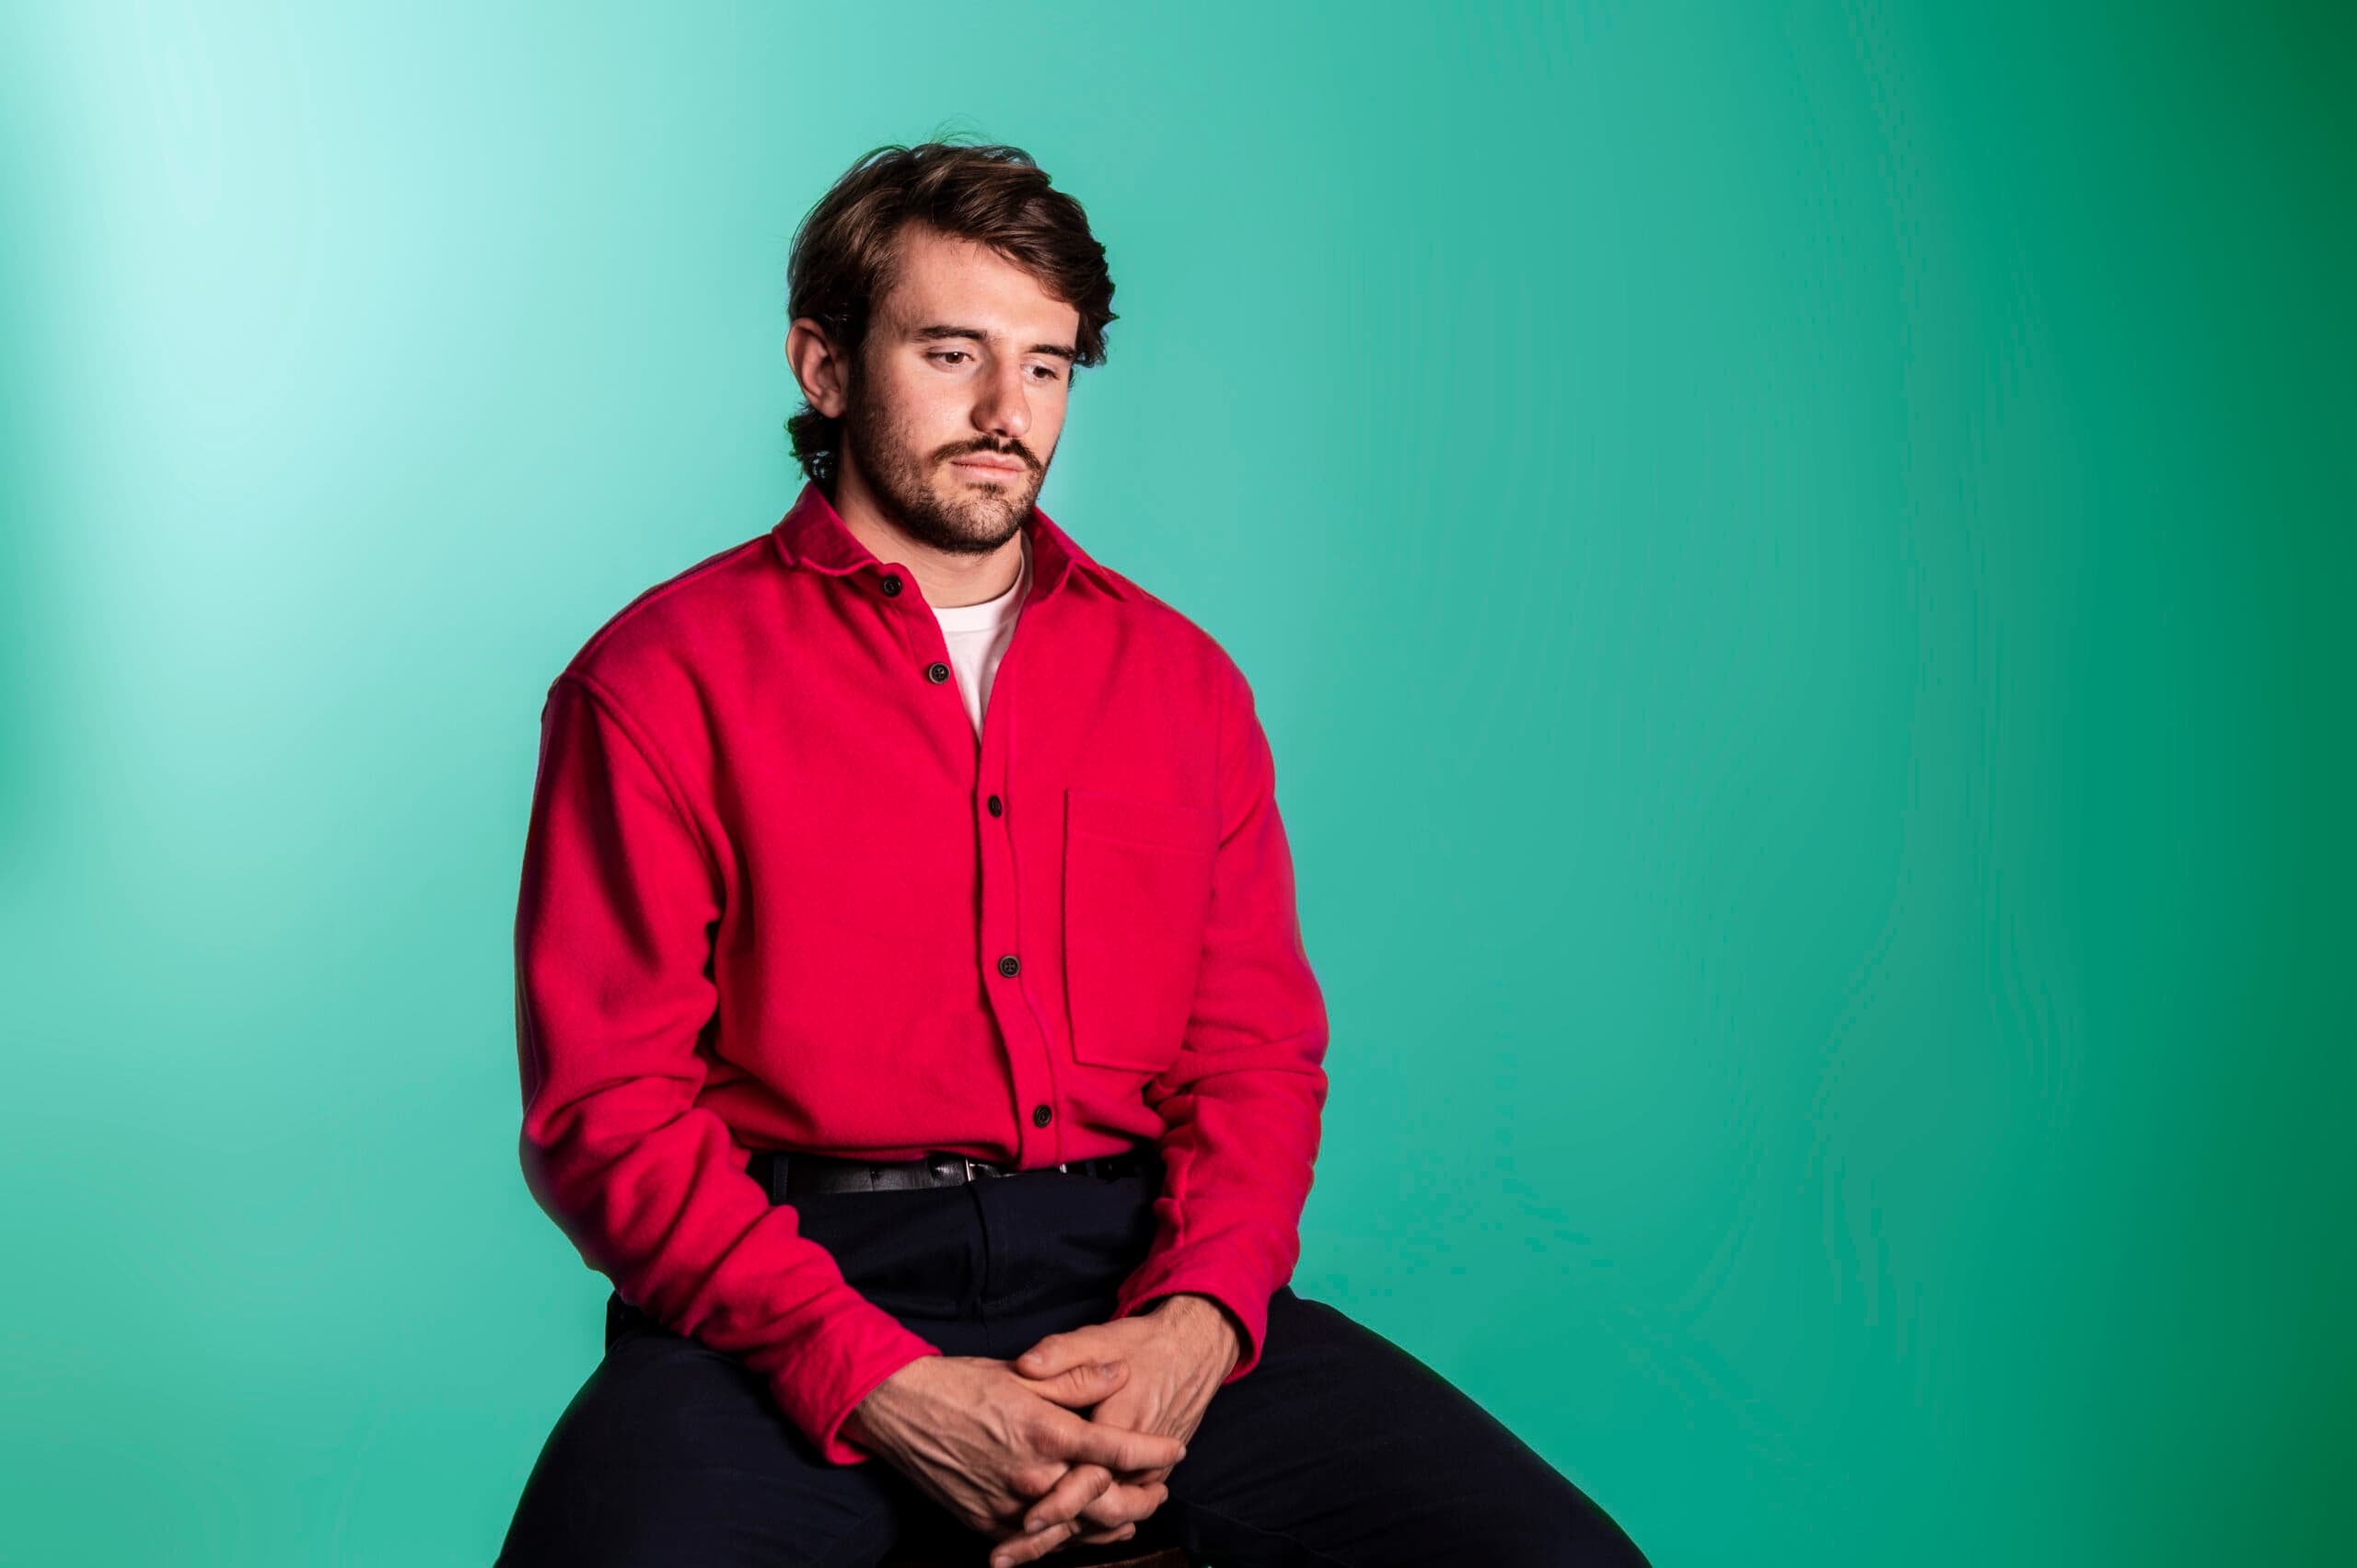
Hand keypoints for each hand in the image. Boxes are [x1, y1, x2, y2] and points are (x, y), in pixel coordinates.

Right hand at [841, 1353, 1184, 1559]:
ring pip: (1072, 1529)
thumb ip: (1077, 1377)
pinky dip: (1064, 1538)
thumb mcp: (1024, 1373)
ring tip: (1133, 1520)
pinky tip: (1080, 1534)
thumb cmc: (961, 1384)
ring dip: (1107, 1526)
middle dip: (1139, 1498)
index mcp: (1045, 1432)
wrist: (899, 1410)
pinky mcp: (984, 1522)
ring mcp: (1007, 1505)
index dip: (1152, 1452)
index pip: (1115, 1448)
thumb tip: (1122, 1374)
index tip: (1176, 1450)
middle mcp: (1030, 1475)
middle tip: (1161, 1493)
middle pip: (1101, 1500)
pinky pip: (1035, 1541)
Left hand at [994, 1294, 1243, 1564]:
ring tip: (1017, 1555)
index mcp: (1121, 1425)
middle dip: (1049, 1539)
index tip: (1027, 1520)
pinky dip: (1088, 1530)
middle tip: (1003, 1556)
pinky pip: (1118, 1514)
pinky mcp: (1150, 1479)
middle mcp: (1138, 1460)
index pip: (1090, 1476)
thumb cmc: (1140, 1345)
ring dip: (1065, 1540)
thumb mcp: (1097, 1339)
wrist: (1193, 1352)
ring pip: (1105, 1520)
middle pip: (1094, 1513)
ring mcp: (1147, 1474)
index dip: (1059, 1502)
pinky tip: (1054, 1539)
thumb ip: (1061, 1355)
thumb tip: (1026, 1365)